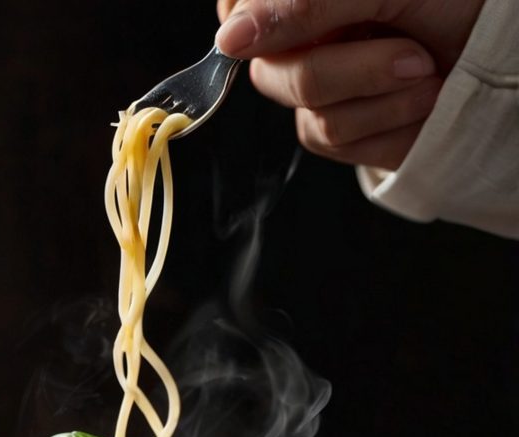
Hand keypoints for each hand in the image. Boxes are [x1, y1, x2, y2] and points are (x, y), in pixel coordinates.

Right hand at [216, 0, 485, 169]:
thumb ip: (301, 2)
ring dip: (378, 97)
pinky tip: (420, 102)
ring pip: (307, 111)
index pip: (238, 8)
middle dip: (346, 69)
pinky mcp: (341, 130)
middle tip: (410, 51)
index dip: (251, 22)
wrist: (506, 55)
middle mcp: (302, 37)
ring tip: (427, 72)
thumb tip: (228, 39)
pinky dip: (386, 124)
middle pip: (269, 71)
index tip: (289, 27)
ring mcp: (319, 86)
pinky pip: (332, 140)